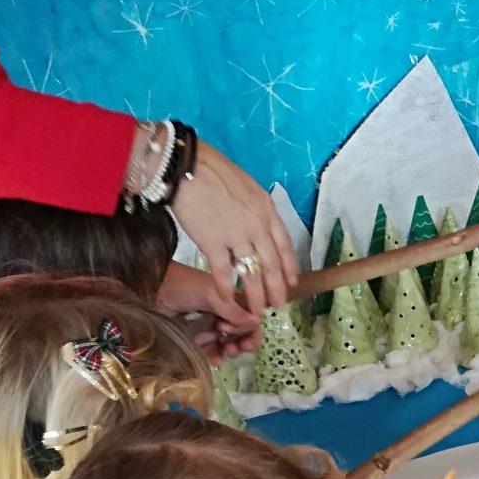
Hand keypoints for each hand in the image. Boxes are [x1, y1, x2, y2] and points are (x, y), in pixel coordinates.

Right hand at [156, 134, 297, 311]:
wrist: (187, 166)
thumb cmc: (213, 171)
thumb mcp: (247, 187)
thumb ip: (255, 209)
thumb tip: (258, 224)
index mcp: (267, 210)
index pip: (284, 244)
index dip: (289, 266)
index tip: (291, 282)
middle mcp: (257, 226)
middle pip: (272, 264)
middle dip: (277, 288)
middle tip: (278, 306)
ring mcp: (236, 236)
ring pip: (252, 273)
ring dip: (256, 295)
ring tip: (258, 311)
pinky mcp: (213, 242)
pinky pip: (223, 272)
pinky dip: (226, 289)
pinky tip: (228, 300)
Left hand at [157, 262, 260, 362]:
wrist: (150, 291)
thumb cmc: (183, 286)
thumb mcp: (211, 294)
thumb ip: (233, 309)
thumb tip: (257, 322)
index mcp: (231, 298)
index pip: (251, 316)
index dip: (251, 327)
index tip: (236, 331)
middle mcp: (223, 312)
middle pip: (243, 331)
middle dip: (245, 342)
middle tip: (237, 348)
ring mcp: (209, 325)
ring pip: (229, 342)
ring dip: (232, 350)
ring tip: (226, 353)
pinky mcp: (196, 337)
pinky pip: (212, 349)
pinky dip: (217, 356)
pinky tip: (215, 359)